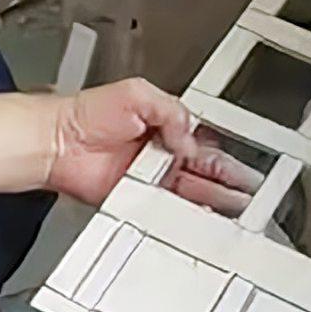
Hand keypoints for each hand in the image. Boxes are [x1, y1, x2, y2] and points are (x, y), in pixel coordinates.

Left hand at [47, 79, 259, 211]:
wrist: (58, 142)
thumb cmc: (87, 114)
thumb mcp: (138, 93)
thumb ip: (171, 111)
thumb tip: (189, 136)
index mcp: (167, 126)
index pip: (206, 143)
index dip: (227, 156)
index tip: (246, 168)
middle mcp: (161, 154)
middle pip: (204, 172)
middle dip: (229, 183)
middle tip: (251, 195)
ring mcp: (150, 179)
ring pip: (191, 193)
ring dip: (213, 201)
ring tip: (236, 210)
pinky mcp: (136, 199)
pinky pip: (165, 209)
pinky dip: (183, 215)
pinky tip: (201, 218)